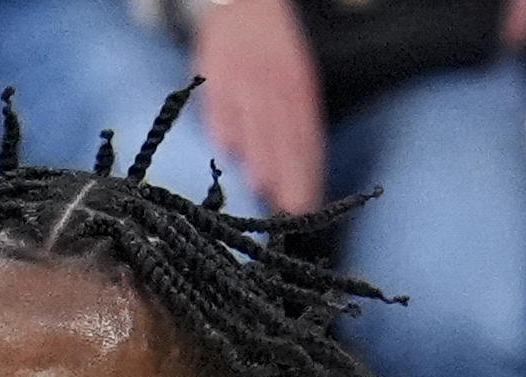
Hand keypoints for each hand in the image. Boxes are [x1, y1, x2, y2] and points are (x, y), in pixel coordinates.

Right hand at [188, 0, 325, 215]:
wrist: (244, 4)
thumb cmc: (268, 52)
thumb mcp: (292, 80)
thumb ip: (292, 122)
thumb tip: (296, 172)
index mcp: (298, 90)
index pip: (306, 136)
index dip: (308, 172)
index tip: (307, 206)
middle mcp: (277, 87)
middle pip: (285, 134)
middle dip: (288, 172)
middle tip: (289, 207)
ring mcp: (247, 79)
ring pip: (257, 120)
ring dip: (259, 154)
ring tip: (261, 186)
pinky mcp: (218, 73)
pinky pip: (220, 101)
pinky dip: (223, 123)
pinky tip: (224, 148)